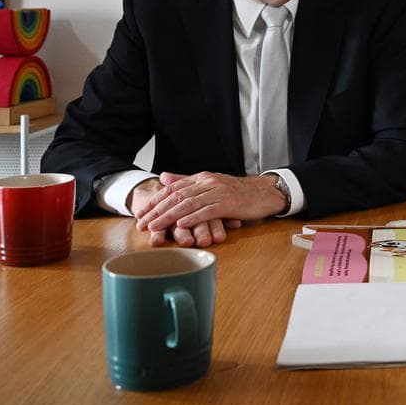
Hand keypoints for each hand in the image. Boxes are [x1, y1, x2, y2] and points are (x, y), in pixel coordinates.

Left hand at [136, 172, 281, 240]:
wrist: (264, 193)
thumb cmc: (238, 193)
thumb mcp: (210, 184)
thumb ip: (187, 181)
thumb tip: (164, 177)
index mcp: (202, 178)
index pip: (173, 188)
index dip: (155, 200)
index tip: (141, 212)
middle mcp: (207, 183)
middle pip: (176, 197)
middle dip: (157, 211)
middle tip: (142, 223)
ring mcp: (218, 192)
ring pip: (188, 204)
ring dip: (169, 216)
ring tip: (154, 227)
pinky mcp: (228, 204)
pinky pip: (207, 211)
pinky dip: (193, 218)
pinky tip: (181, 224)